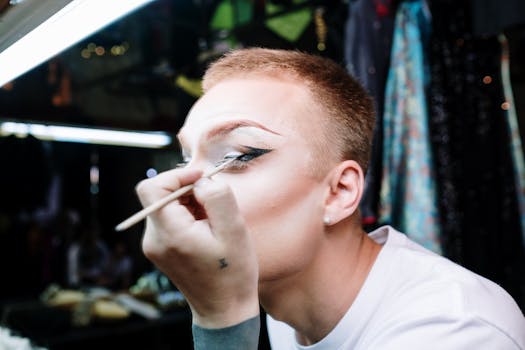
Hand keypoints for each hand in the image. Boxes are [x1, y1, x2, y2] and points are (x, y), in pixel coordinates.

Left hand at [136, 167, 259, 327]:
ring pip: (166, 205)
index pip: (152, 188)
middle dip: (189, 190)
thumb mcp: (234, 230)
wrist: (224, 309)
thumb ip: (217, 197)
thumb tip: (201, 180)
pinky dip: (188, 215)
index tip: (201, 179)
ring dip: (191, 203)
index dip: (176, 175)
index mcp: (170, 233)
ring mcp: (155, 246)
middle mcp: (154, 239)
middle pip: (160, 195)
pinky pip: (170, 219)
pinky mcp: (161, 249)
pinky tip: (207, 230)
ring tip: (214, 222)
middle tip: (216, 204)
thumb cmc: (232, 272)